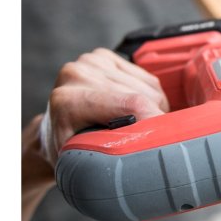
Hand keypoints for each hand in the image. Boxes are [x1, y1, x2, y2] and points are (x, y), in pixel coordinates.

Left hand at [39, 48, 169, 166]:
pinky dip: (151, 97)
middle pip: (143, 95)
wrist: (52, 134)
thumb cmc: (68, 154)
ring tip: (141, 128)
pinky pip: (146, 78)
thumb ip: (111, 157)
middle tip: (152, 141)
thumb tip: (148, 156)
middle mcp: (77, 74)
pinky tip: (137, 111)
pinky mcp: (103, 56)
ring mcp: (90, 61)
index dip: (155, 121)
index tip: (168, 139)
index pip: (130, 104)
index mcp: (68, 101)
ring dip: (155, 109)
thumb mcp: (85, 164)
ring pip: (149, 87)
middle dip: (155, 120)